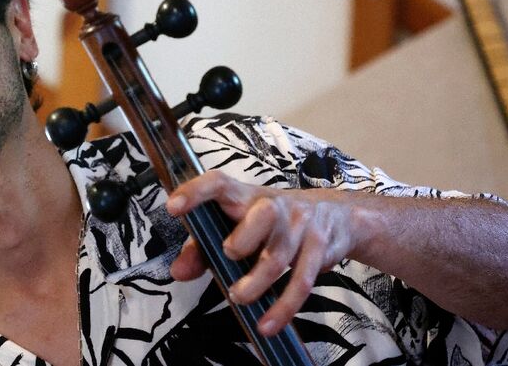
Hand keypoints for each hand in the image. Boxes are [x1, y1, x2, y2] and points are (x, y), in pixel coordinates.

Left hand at [165, 170, 364, 336]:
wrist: (334, 215)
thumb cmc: (269, 222)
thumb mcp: (237, 225)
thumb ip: (201, 248)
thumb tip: (178, 273)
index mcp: (244, 195)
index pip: (218, 183)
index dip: (195, 192)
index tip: (173, 208)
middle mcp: (274, 205)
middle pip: (263, 215)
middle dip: (243, 238)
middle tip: (227, 254)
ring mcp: (299, 226)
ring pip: (279, 257)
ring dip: (256, 282)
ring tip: (238, 298)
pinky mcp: (319, 249)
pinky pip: (301, 282)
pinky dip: (282, 308)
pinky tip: (266, 325)